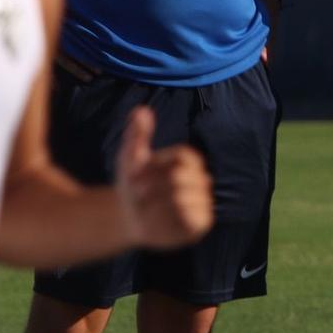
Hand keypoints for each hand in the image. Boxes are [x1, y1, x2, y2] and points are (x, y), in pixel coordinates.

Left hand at [114, 106, 213, 248]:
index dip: (156, 167)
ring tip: (144, 207)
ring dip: (154, 203)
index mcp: (188, 160)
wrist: (128, 217)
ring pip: (181, 198)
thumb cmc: (132, 184)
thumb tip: (141, 110)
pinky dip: (166, 218)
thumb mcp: (129, 157)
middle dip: (152, 186)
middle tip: (137, 193)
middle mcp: (200, 179)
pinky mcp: (201, 223)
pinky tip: (155, 219)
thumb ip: (137, 134)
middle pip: (179, 177)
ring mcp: (203, 201)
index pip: (183, 156)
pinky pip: (187, 218)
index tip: (136, 174)